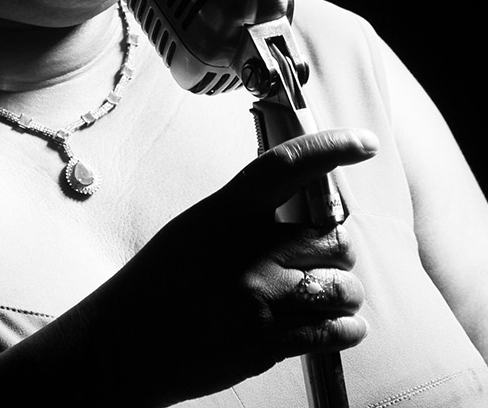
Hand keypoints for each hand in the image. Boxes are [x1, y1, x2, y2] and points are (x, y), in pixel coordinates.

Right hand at [72, 128, 378, 404]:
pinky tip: (336, 327)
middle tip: (323, 260)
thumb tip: (301, 211)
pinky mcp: (268, 343)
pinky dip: (345, 329)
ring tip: (325, 298)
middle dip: (338, 252)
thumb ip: (245, 216)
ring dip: (344, 294)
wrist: (123, 344)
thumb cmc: (158, 284)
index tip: (364, 143)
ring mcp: (260, 299)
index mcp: (226, 213)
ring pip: (344, 288)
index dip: (332, 147)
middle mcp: (249, 251)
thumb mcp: (196, 229)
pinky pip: (336, 330)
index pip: (289, 165)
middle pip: (334, 238)